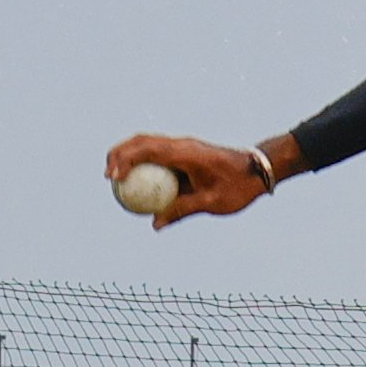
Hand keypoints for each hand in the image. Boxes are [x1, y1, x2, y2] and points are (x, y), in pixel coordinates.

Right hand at [104, 132, 288, 227]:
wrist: (259, 169)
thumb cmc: (239, 186)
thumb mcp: (211, 202)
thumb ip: (182, 211)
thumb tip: (155, 225)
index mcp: (186, 153)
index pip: (148, 150)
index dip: (126, 161)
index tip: (113, 178)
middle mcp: (182, 145)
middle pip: (141, 141)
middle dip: (119, 154)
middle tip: (106, 176)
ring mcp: (183, 146)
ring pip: (147, 144)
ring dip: (128, 155)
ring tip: (114, 177)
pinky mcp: (185, 152)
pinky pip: (158, 155)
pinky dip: (143, 163)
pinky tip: (136, 184)